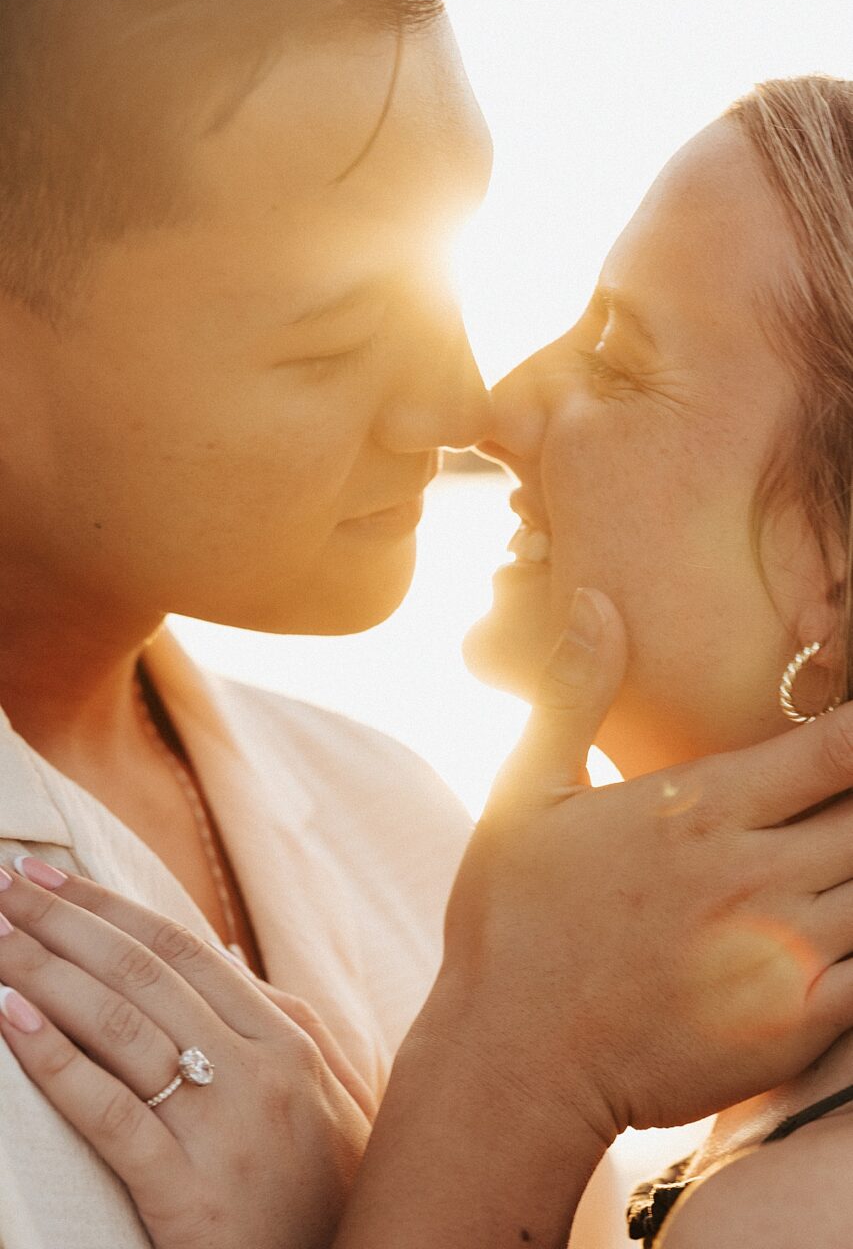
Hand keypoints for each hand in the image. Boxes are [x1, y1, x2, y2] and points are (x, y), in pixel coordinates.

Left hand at [0, 864, 371, 1248]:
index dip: (109, 905)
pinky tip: (12, 1018)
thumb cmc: (327, 1199)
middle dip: (64, 922)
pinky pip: (112, 1114)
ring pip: (121, 1025)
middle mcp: (261, 1069)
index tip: (50, 874)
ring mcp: (227, 1130)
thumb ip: (279, 1022)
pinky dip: (55, 1060)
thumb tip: (225, 952)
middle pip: (142, 973)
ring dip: (45, 973)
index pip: (180, 949)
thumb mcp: (328, 1097)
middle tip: (4, 886)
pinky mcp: (191, 1196)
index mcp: (290, 1039)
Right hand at [434, 593, 852, 1148]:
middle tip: (851, 802)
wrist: (512, 1063)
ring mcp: (778, 952)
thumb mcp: (527, 792)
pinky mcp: (790, 1024)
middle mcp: (751, 873)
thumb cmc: (512, 924)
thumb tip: (598, 597)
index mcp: (699, 809)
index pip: (831, 751)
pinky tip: (849, 933)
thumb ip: (574, 692)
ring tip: (845, 861)